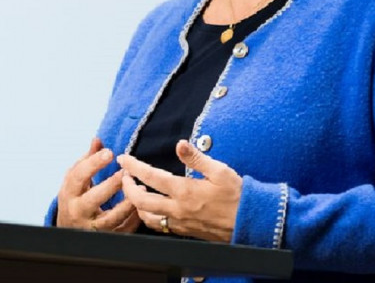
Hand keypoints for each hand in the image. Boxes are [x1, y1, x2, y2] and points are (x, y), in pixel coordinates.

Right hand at [55, 138, 139, 232]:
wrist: (68, 228)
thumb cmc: (75, 196)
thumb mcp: (75, 179)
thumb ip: (87, 160)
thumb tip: (97, 139)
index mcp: (69, 193)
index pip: (78, 176)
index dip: (93, 163)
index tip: (109, 152)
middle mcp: (78, 211)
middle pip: (94, 198)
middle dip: (112, 185)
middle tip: (127, 172)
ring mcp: (91, 227)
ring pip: (112, 217)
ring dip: (128, 203)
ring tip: (140, 188)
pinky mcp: (105, 237)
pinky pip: (122, 230)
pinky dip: (134, 219)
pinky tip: (141, 206)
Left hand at [116, 139, 241, 241]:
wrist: (251, 222)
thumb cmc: (238, 195)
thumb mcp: (220, 171)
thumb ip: (197, 158)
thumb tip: (180, 143)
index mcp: (185, 191)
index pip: (151, 177)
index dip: (133, 167)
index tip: (123, 158)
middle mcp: (178, 209)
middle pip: (141, 202)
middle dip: (127, 188)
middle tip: (124, 176)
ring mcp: (180, 223)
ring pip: (148, 218)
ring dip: (137, 205)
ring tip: (138, 191)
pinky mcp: (185, 231)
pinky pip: (160, 227)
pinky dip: (150, 216)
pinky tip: (153, 207)